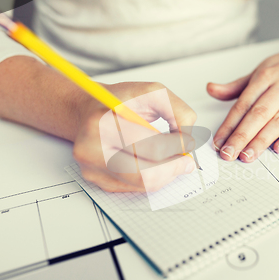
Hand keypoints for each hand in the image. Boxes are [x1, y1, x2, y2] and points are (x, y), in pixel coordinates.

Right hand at [72, 82, 196, 191]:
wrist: (89, 110)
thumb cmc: (119, 100)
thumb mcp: (151, 91)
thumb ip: (176, 110)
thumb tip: (189, 137)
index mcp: (103, 123)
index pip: (152, 146)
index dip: (178, 147)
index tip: (189, 142)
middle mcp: (91, 149)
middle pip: (145, 173)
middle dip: (174, 167)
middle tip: (186, 160)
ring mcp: (92, 169)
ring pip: (142, 185)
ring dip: (165, 175)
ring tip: (173, 162)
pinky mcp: (97, 180)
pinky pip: (133, 188)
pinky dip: (151, 178)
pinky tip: (154, 163)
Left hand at [207, 38, 278, 162]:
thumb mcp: (260, 71)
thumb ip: (236, 86)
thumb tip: (211, 89)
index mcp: (266, 76)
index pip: (243, 104)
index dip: (229, 125)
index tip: (219, 142)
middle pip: (259, 114)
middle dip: (242, 136)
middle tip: (229, 153)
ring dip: (261, 141)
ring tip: (247, 155)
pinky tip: (278, 148)